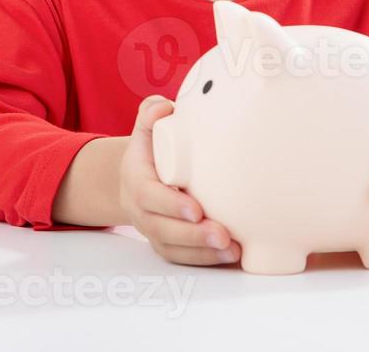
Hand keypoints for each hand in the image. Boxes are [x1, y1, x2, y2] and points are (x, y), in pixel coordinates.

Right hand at [120, 95, 240, 266]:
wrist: (137, 176)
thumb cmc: (150, 148)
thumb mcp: (146, 127)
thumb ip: (152, 113)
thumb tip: (166, 108)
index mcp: (136, 179)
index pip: (149, 196)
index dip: (170, 204)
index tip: (196, 209)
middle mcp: (141, 210)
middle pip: (162, 230)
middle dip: (193, 236)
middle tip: (222, 236)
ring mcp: (153, 230)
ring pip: (173, 249)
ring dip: (203, 253)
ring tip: (232, 250)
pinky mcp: (168, 243)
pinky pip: (182, 258)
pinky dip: (205, 260)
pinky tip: (231, 256)